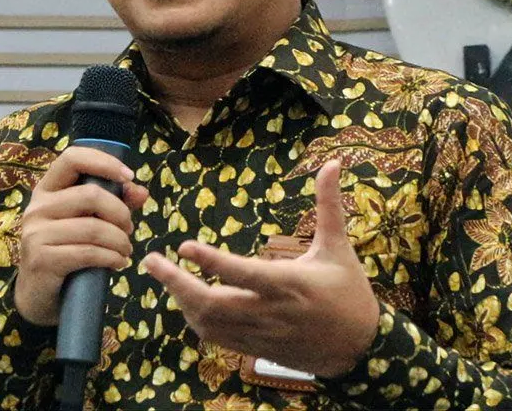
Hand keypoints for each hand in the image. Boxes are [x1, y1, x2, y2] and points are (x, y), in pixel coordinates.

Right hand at [14, 147, 148, 325]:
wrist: (40, 296)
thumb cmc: (68, 251)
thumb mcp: (90, 221)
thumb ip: (116, 202)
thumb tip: (141, 191)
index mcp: (48, 190)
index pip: (72, 158)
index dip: (104, 162)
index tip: (128, 177)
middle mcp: (37, 207)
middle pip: (92, 195)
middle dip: (121, 213)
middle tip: (129, 230)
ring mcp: (35, 233)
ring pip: (94, 227)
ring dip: (120, 241)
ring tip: (126, 250)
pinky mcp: (41, 259)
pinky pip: (88, 252)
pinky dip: (112, 257)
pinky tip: (119, 263)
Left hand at [144, 159, 379, 377]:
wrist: (360, 348)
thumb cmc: (350, 291)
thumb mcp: (339, 247)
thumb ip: (329, 206)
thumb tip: (333, 163)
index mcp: (290, 284)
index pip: (242, 273)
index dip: (210, 261)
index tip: (184, 245)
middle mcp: (271, 312)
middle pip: (212, 304)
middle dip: (176, 283)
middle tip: (151, 261)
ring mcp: (261, 334)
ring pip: (209, 324)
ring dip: (181, 301)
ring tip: (166, 276)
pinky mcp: (257, 349)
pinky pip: (218, 338)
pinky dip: (197, 320)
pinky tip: (186, 302)